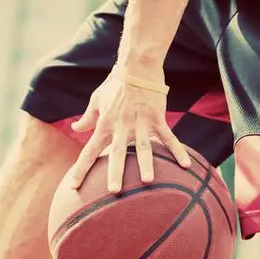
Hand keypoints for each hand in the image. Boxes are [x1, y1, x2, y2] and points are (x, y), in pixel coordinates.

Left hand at [66, 67, 192, 193]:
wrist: (136, 67)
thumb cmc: (115, 84)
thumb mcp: (96, 100)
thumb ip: (87, 117)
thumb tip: (76, 128)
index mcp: (104, 125)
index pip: (89, 151)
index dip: (81, 169)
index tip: (73, 186)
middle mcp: (121, 128)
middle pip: (117, 154)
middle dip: (115, 173)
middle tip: (113, 191)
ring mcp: (141, 124)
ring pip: (143, 148)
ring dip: (146, 165)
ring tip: (148, 181)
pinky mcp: (157, 119)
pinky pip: (169, 138)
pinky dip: (178, 151)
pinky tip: (186, 165)